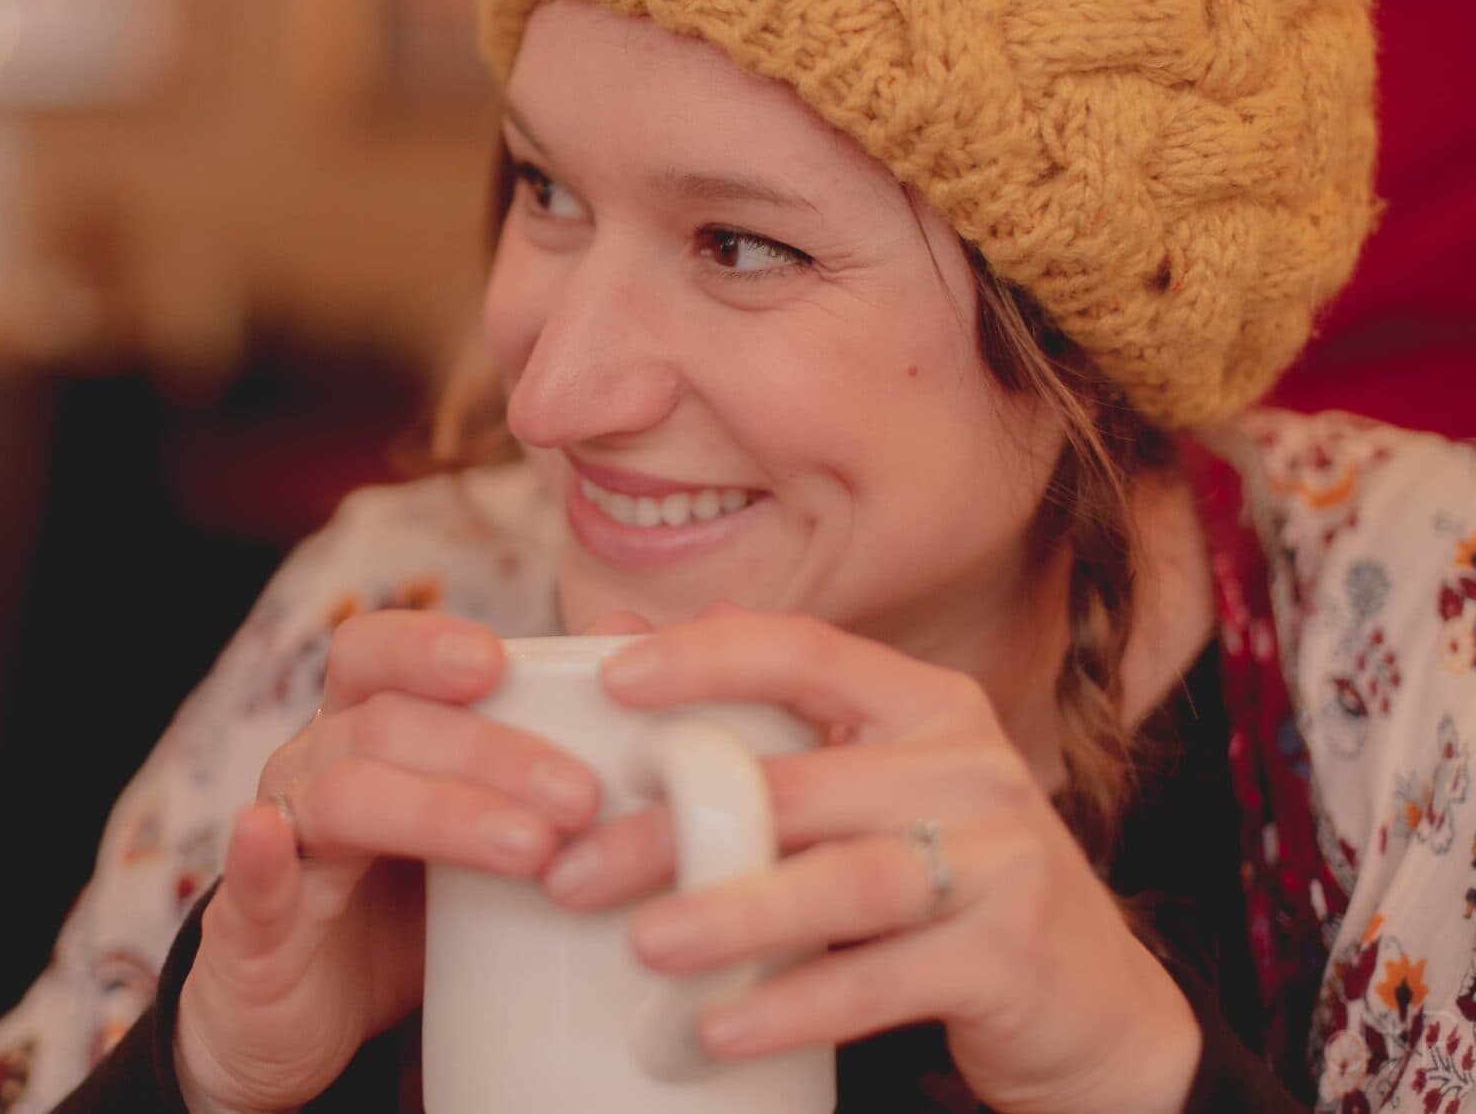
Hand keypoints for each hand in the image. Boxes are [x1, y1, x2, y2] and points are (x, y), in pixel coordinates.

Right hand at [173, 609, 646, 1113]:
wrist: (315, 1021)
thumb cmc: (418, 907)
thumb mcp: (484, 819)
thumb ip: (551, 729)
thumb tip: (631, 627)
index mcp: (360, 727)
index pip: (373, 652)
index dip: (425, 646)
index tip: (497, 662)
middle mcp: (310, 766)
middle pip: (384, 724)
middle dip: (489, 752)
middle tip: (580, 796)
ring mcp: (279, 842)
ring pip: (343, 796)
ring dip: (439, 811)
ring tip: (531, 849)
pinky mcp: (251, 932)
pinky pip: (250, 885)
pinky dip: (258, 858)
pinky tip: (269, 836)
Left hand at [539, 606, 1199, 1113]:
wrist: (1093, 1004)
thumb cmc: (941, 878)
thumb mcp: (864, 786)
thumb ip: (759, 722)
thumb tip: (613, 636)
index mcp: (924, 704)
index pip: (805, 650)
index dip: (705, 655)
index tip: (609, 678)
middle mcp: (967, 764)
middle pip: (796, 783)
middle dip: (672, 827)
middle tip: (572, 870)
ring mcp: (1000, 858)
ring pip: (843, 879)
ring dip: (733, 914)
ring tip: (644, 945)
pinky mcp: (1010, 955)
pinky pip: (881, 980)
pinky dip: (793, 1006)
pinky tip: (716, 1029)